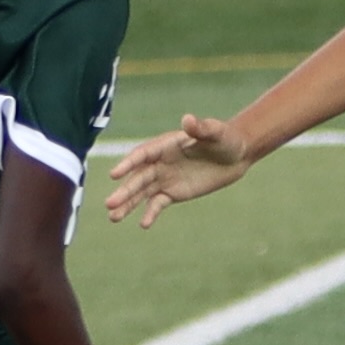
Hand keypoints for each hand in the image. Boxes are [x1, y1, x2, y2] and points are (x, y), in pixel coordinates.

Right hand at [103, 113, 258, 225]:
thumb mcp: (216, 133)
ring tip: (113, 218)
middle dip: (124, 191)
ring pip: (141, 193)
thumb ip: (201, 128)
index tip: (114, 175)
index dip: (128, 164)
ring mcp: (164, 179)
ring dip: (127, 205)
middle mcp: (160, 162)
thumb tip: (187, 120)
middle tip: (109, 203)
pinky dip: (150, 213)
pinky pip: (157, 204)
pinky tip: (144, 225)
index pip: (142, 155)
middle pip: (137, 178)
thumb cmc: (225, 139)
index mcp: (165, 145)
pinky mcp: (172, 193)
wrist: (235, 156)